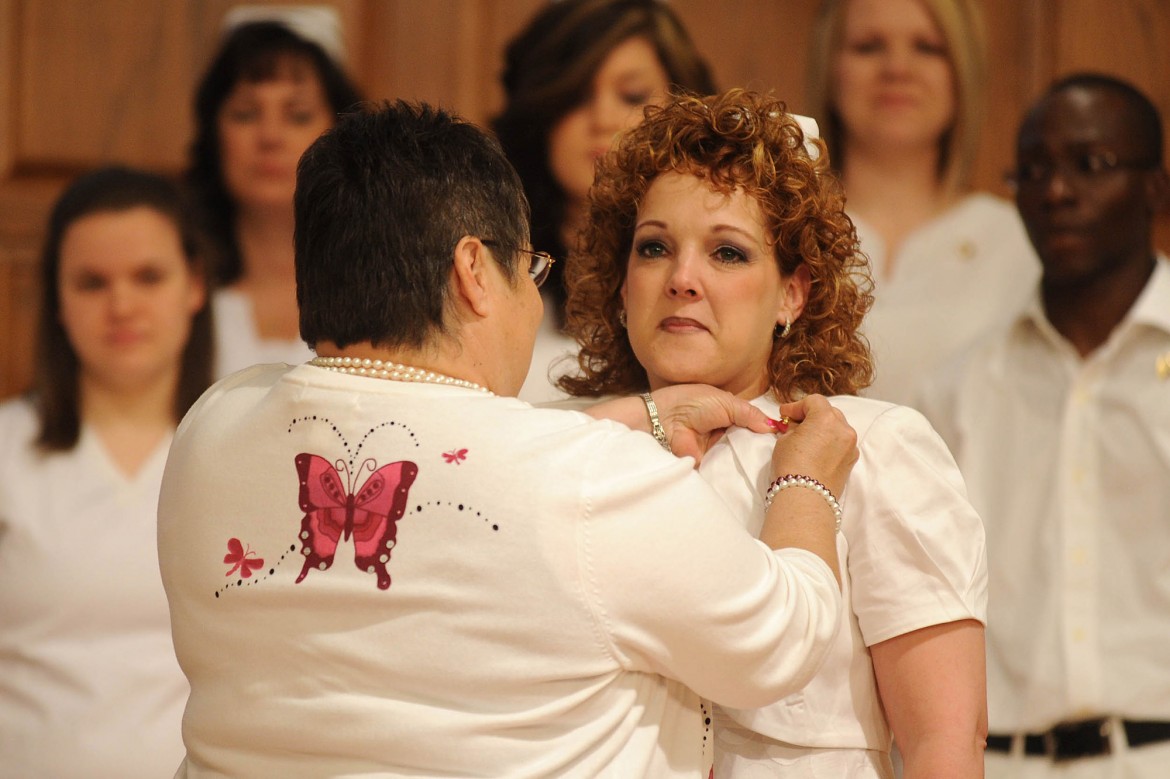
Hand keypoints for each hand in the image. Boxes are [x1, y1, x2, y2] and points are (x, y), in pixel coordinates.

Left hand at [650, 384, 783, 463]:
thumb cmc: (694, 404)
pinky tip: (756, 475)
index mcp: (728, 414)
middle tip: (783, 455)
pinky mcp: (709, 464)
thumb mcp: (728, 403)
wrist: (665, 419)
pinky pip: (726, 470)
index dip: (766, 431)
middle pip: (748, 442)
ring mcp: (717, 449)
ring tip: (774, 465)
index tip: (786, 439)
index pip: (752, 424)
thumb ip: (750, 414)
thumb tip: (775, 427)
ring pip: (739, 457)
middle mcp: (724, 432)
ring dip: (751, 460)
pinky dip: (737, 472)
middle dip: (762, 448)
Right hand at [770, 394, 856, 497]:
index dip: (797, 406)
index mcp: (826, 418)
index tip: (785, 414)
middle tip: (794, 424)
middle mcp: (844, 429)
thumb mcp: (784, 440)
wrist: (805, 498)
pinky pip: (841, 442)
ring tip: (806, 438)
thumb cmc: (792, 468)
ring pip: (837, 427)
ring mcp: (851, 445)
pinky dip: (830, 441)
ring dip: (823, 428)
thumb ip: (794, 427)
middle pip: (828, 412)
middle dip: (811, 415)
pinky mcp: (852, 460)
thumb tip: (797, 426)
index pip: (813, 401)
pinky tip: (816, 451)